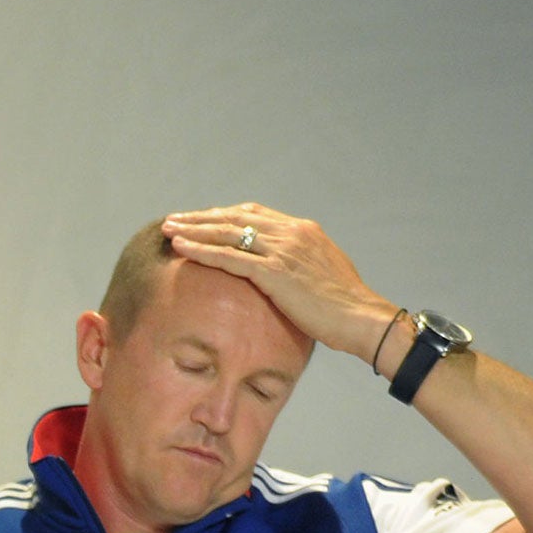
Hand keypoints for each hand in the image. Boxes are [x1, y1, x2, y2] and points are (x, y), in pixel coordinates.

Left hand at [162, 203, 398, 360]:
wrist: (363, 319)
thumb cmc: (345, 307)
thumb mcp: (321, 275)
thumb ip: (299, 265)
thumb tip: (283, 273)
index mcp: (303, 230)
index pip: (253, 214)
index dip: (223, 216)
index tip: (200, 220)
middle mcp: (292, 232)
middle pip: (235, 218)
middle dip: (201, 218)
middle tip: (174, 219)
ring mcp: (283, 250)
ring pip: (227, 233)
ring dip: (194, 229)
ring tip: (168, 229)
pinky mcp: (275, 272)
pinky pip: (229, 257)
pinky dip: (202, 250)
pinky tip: (181, 248)